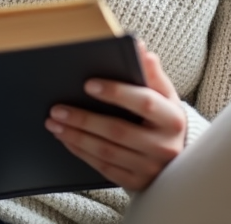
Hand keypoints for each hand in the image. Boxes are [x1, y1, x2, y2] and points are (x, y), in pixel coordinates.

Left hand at [45, 42, 185, 191]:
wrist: (177, 160)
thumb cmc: (164, 119)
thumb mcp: (165, 96)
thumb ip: (151, 74)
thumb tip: (141, 48)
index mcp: (173, 119)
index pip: (144, 102)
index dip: (116, 92)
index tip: (88, 84)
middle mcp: (164, 146)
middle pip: (118, 130)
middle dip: (84, 119)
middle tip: (57, 108)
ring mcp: (150, 167)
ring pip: (106, 151)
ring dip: (76, 136)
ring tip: (53, 122)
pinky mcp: (137, 182)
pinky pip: (104, 167)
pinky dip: (81, 152)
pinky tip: (66, 138)